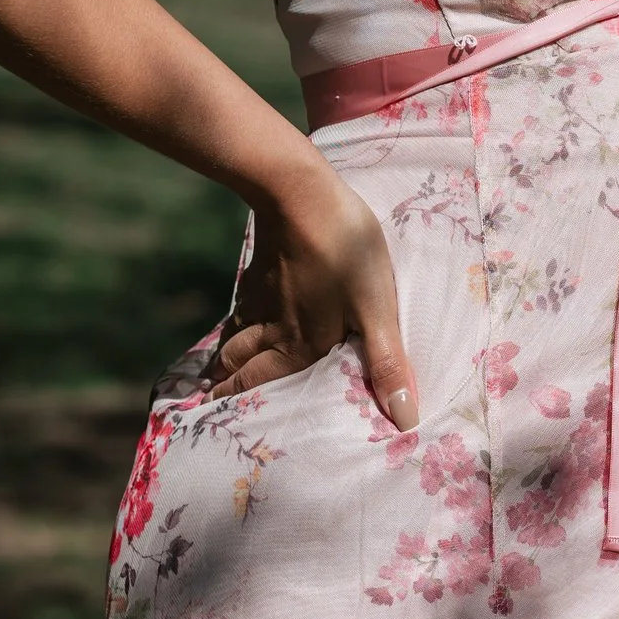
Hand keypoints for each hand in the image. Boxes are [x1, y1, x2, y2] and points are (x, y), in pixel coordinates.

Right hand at [206, 165, 419, 428]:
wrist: (299, 192)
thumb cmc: (345, 253)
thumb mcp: (376, 310)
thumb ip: (386, 364)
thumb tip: (405, 421)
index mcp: (300, 348)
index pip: (262, 390)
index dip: (242, 409)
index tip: (225, 426)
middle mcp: (273, 331)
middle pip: (241, 369)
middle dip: (227, 390)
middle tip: (213, 405)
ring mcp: (261, 300)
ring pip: (235, 340)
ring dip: (226, 361)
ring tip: (216, 377)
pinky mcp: (259, 273)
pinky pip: (240, 310)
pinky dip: (233, 325)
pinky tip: (236, 325)